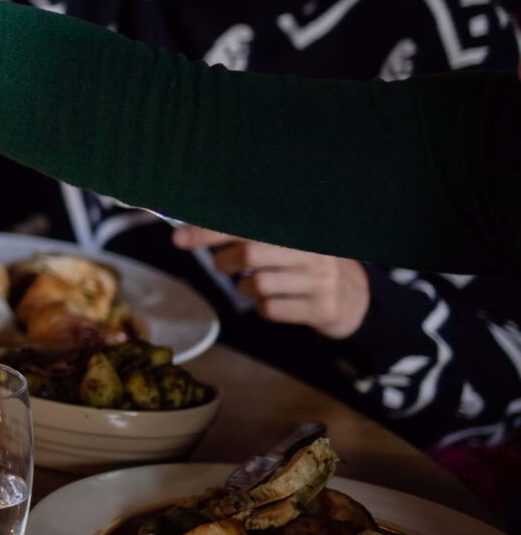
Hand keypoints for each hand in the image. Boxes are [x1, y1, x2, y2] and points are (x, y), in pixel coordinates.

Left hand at [172, 226, 369, 338]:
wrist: (354, 298)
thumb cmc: (305, 264)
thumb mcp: (286, 242)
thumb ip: (250, 233)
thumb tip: (194, 227)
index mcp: (299, 229)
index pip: (246, 225)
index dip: (209, 231)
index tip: (179, 238)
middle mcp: (313, 251)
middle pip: (249, 253)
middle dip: (224, 261)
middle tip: (223, 264)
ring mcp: (320, 281)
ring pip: (257, 285)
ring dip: (245, 287)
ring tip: (258, 283)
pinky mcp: (321, 308)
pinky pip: (271, 310)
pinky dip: (262, 307)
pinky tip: (277, 301)